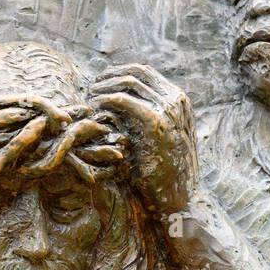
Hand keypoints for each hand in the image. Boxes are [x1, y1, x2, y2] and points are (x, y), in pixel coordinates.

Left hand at [90, 64, 197, 217]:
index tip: (101, 83)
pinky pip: (123, 99)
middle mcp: (176, 100)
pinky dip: (105, 100)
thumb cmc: (165, 175)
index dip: (119, 73)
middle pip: (136, 72)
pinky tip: (95, 109)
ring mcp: (168, 109)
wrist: (178, 197)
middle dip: (109, 77)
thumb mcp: (162, 140)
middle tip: (91, 89)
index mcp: (179, 101)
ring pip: (128, 82)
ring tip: (89, 99)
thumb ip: (150, 120)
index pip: (146, 72)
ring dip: (104, 87)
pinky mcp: (155, 122)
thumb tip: (124, 108)